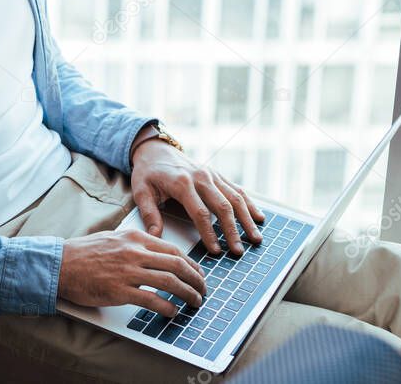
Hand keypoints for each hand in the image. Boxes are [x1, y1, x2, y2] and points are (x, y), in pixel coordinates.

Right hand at [57, 229, 206, 317]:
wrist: (61, 264)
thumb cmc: (85, 252)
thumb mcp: (116, 238)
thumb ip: (138, 244)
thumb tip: (159, 254)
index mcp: (136, 238)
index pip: (174, 250)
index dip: (192, 265)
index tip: (198, 274)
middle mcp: (135, 252)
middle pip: (177, 265)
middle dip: (196, 280)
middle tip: (202, 290)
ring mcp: (128, 271)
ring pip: (170, 282)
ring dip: (187, 294)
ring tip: (194, 302)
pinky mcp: (120, 291)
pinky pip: (152, 300)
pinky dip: (167, 307)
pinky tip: (173, 312)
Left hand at [131, 140, 264, 255]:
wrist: (156, 149)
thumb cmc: (148, 172)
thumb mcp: (141, 191)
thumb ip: (149, 214)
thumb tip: (155, 236)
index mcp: (182, 183)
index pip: (200, 212)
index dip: (209, 233)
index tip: (215, 251)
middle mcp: (201, 177)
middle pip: (222, 206)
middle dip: (233, 231)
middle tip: (238, 251)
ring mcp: (211, 175)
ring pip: (235, 197)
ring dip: (247, 219)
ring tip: (256, 238)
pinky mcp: (217, 175)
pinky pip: (237, 189)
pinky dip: (250, 204)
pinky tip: (259, 217)